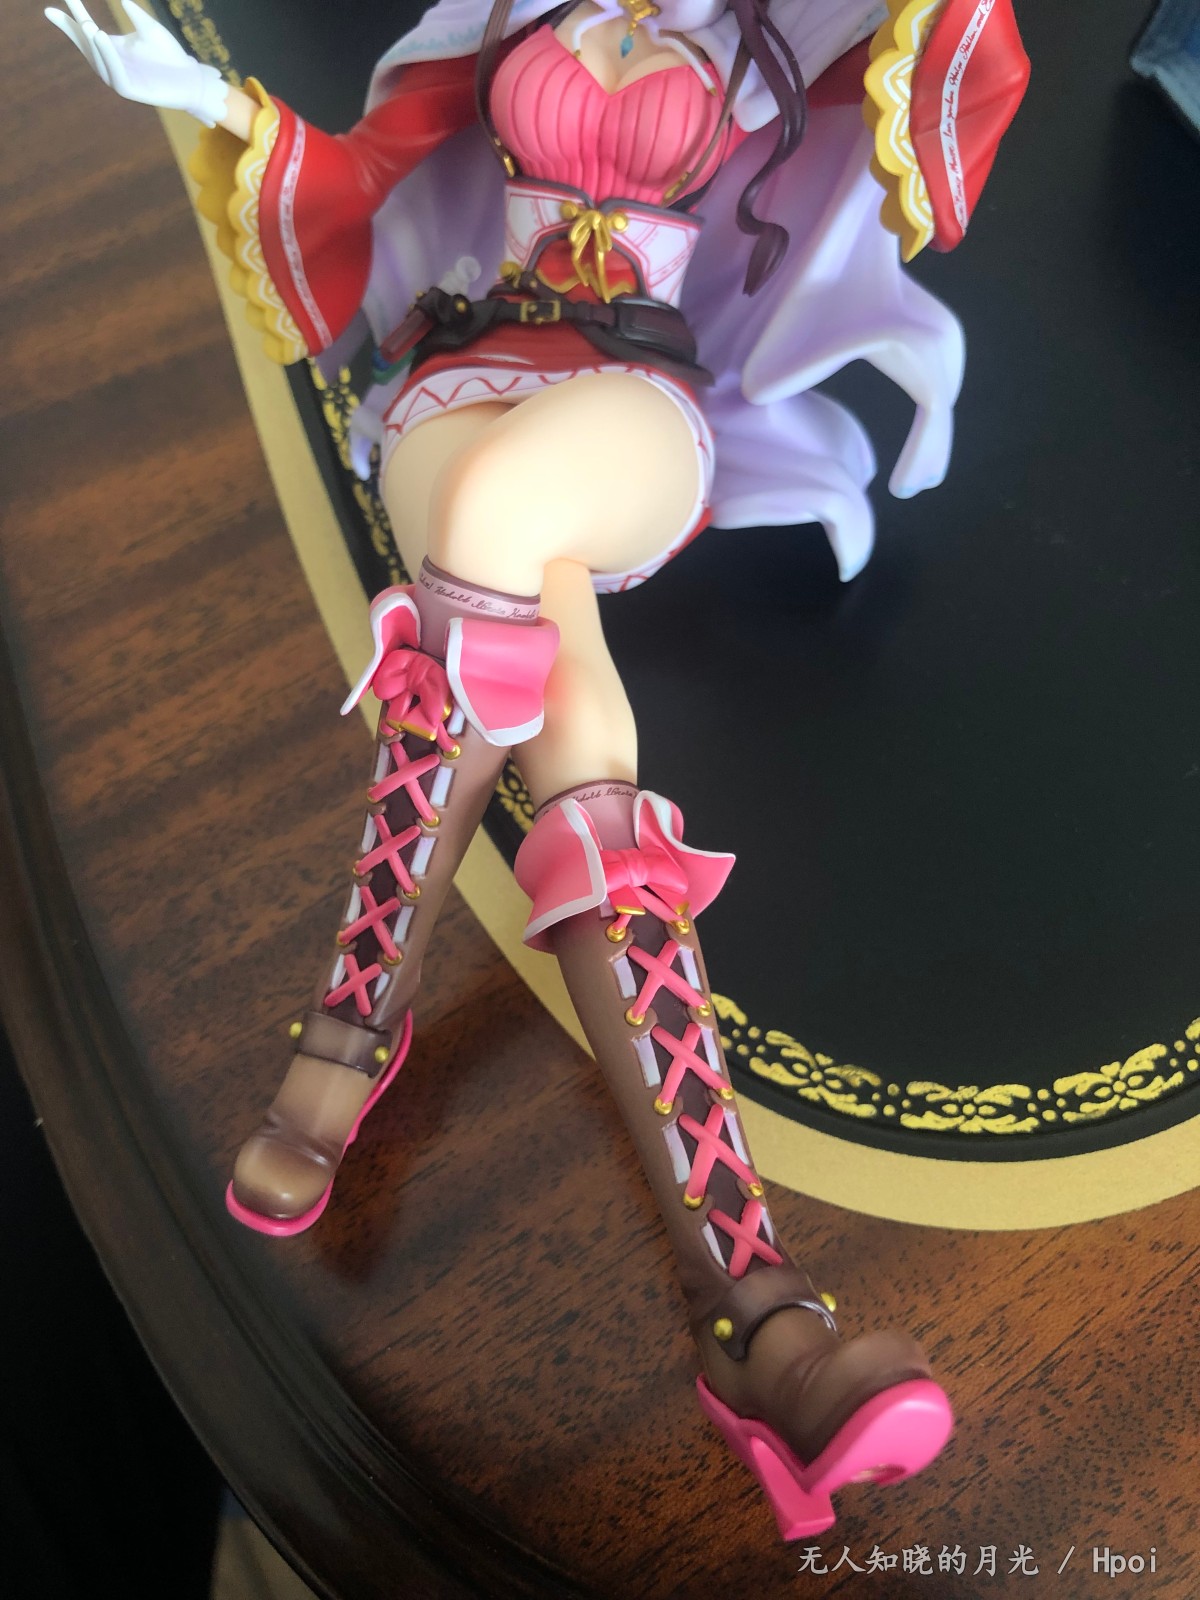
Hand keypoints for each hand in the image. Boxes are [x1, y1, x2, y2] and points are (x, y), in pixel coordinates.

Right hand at [45, 0, 228, 125]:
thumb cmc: (171, 56)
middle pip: (85, 45)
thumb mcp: (150, 29)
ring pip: (98, 60)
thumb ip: (135, 14)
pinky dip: (108, 56)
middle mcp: (111, 64)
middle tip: (58, 11)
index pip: (85, 33)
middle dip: (72, 29)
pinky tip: (102, 38)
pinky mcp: (129, 90)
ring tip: (88, 24)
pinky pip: (114, 73)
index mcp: (112, 49)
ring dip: (92, 42)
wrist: (191, 80)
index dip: (70, 20)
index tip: (51, 8)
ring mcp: (118, 78)